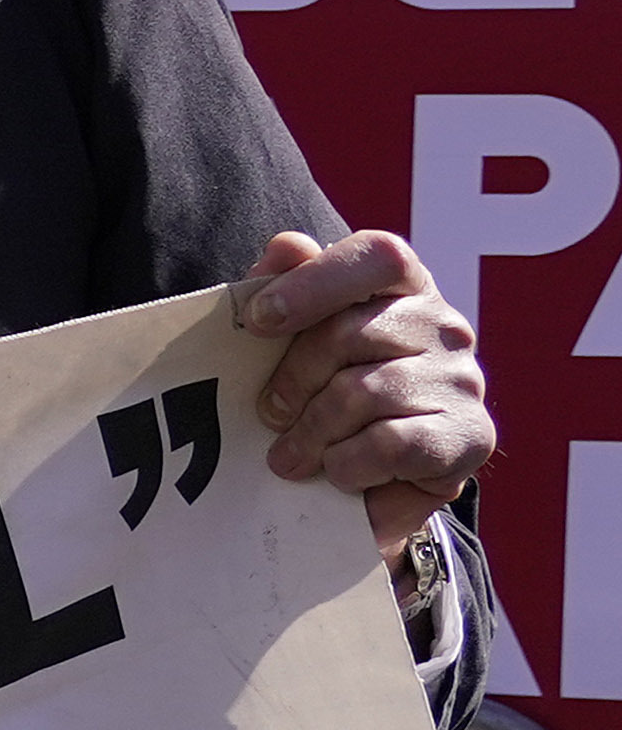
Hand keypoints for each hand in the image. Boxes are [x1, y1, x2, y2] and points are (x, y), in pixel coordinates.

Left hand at [239, 228, 488, 552]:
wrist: (367, 482)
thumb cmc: (320, 394)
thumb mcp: (289, 340)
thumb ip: (281, 286)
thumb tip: (287, 247)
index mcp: (403, 286)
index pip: (378, 255)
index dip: (314, 282)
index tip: (259, 321)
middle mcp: (443, 326)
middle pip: (351, 332)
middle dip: (294, 379)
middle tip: (268, 413)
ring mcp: (463, 380)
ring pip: (365, 393)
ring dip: (311, 432)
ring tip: (290, 455)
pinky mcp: (471, 437)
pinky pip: (391, 444)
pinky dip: (348, 464)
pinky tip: (337, 471)